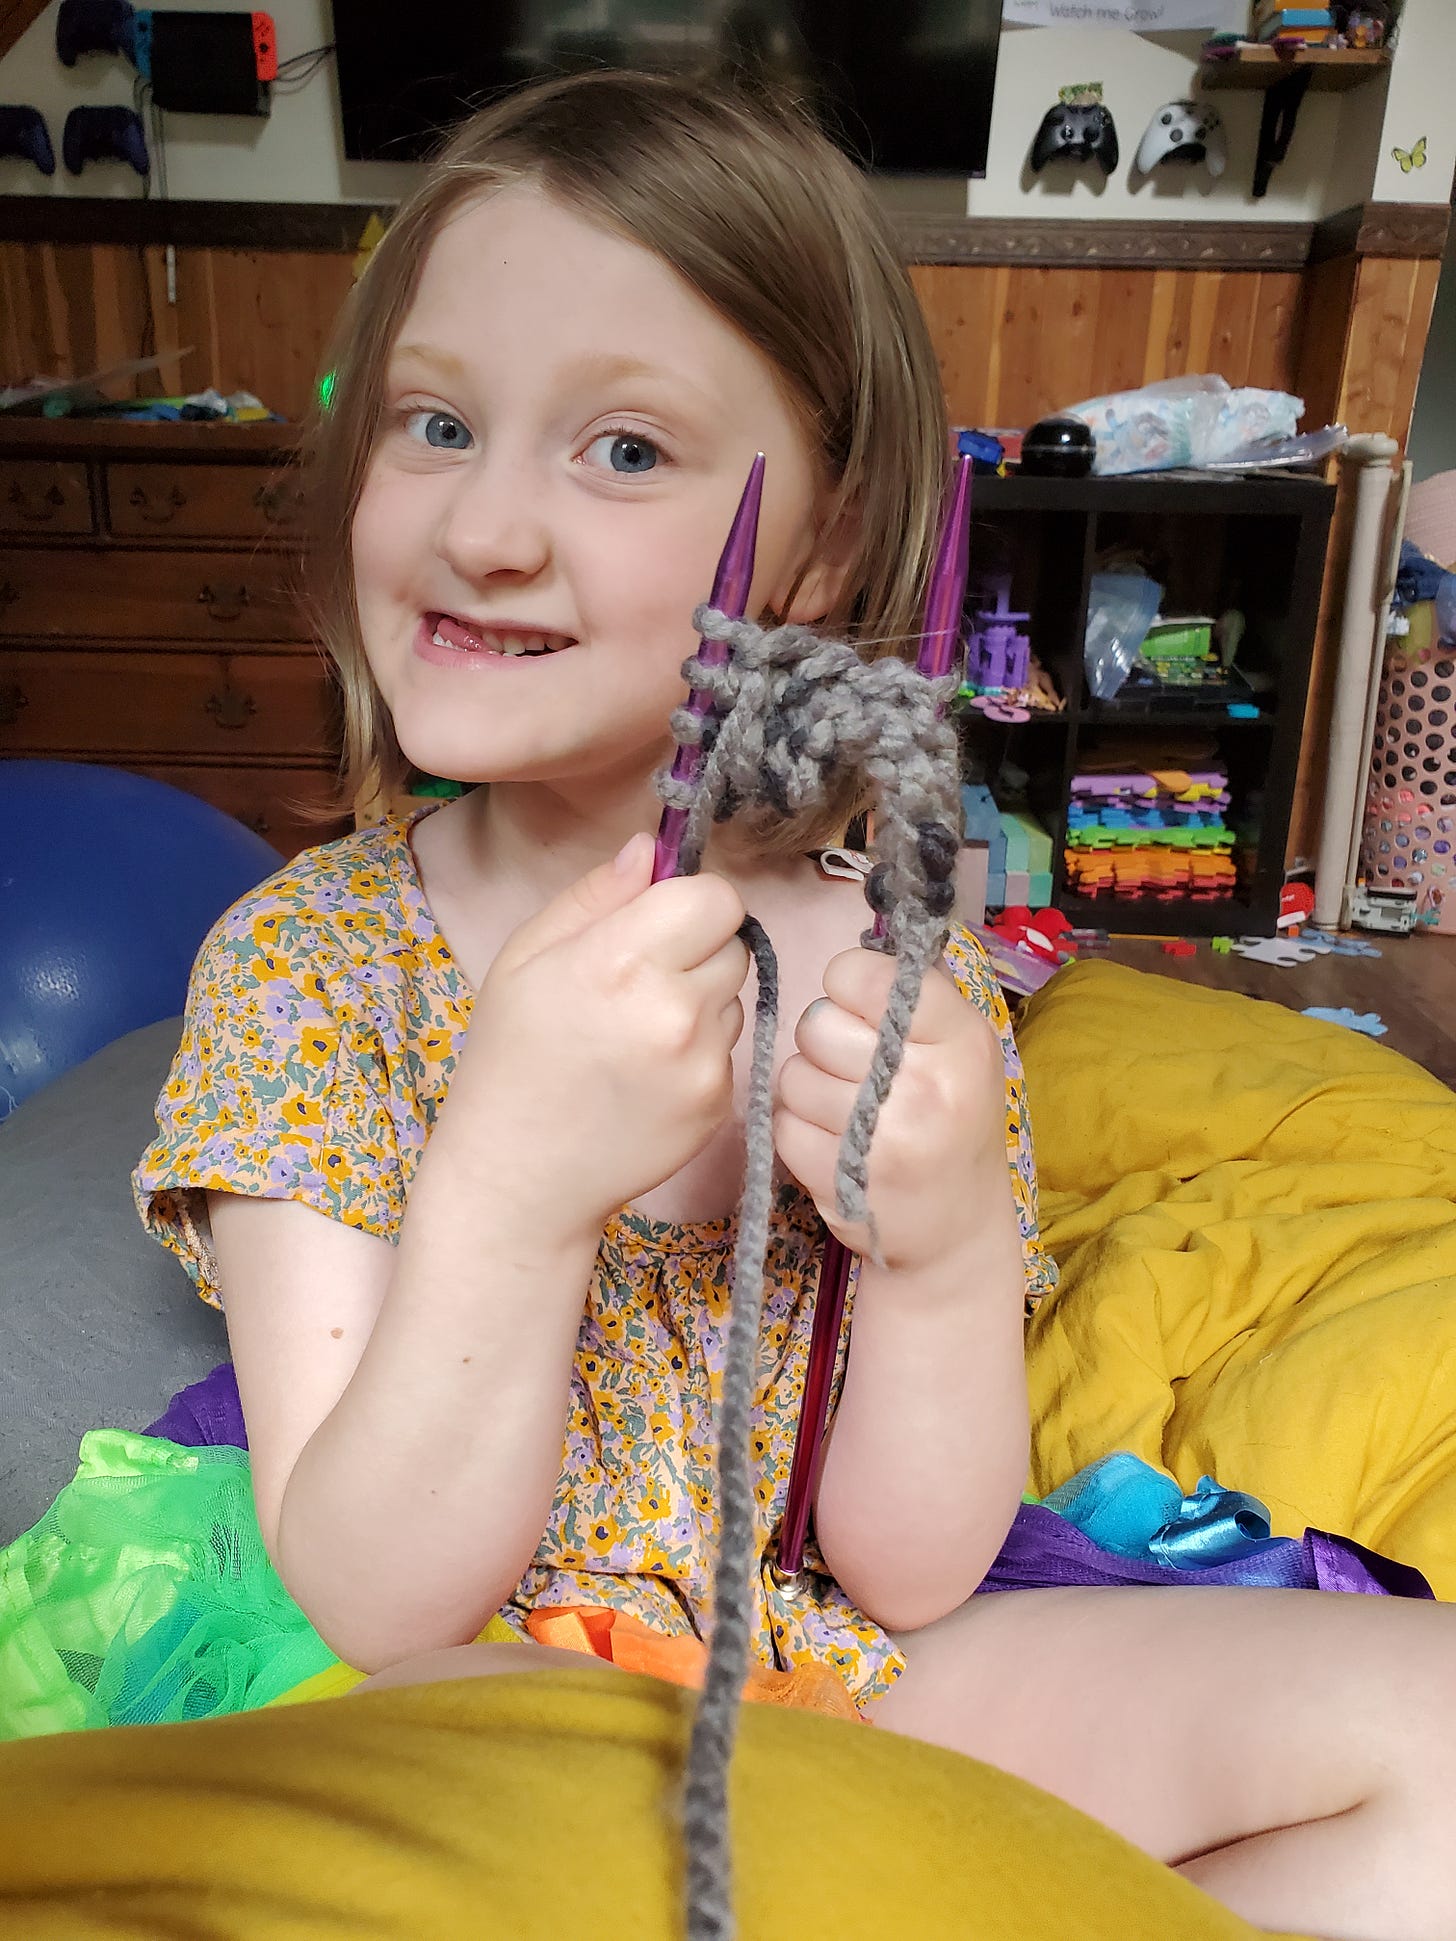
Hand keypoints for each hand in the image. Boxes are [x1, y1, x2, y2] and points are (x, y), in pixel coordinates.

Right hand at [445, 833, 748, 1240]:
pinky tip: (648, 1074)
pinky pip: (730, 1047)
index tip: (660, 922)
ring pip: (736, 994)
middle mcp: (674, 1008)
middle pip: (735, 942)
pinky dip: (699, 1052)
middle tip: (642, 981)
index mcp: (621, 959)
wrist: (519, 1174)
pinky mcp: (719, 1103)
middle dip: (698, 949)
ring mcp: (703, 1061)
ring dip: (702, 1000)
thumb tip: (652, 847)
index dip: (691, 902)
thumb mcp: (526, 957)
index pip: (717, 897)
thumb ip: (596, 894)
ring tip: (638, 1034)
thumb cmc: (512, 1056)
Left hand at [773, 947, 1019, 1278]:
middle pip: (817, 1023)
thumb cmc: (953, 1124)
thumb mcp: (963, 1052)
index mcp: (961, 1039)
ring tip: (845, 1110)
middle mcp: (928, 1085)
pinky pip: (782, 1124)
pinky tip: (834, 1144)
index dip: (848, 988)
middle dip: (824, 1042)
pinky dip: (797, 1130)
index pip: (863, 975)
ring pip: (792, 1074)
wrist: (958, 1232)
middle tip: (854, 1069)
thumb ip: (917, 999)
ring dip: (807, 1088)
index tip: (862, 1012)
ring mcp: (883, 1138)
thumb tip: (859, 949)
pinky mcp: (841, 1180)